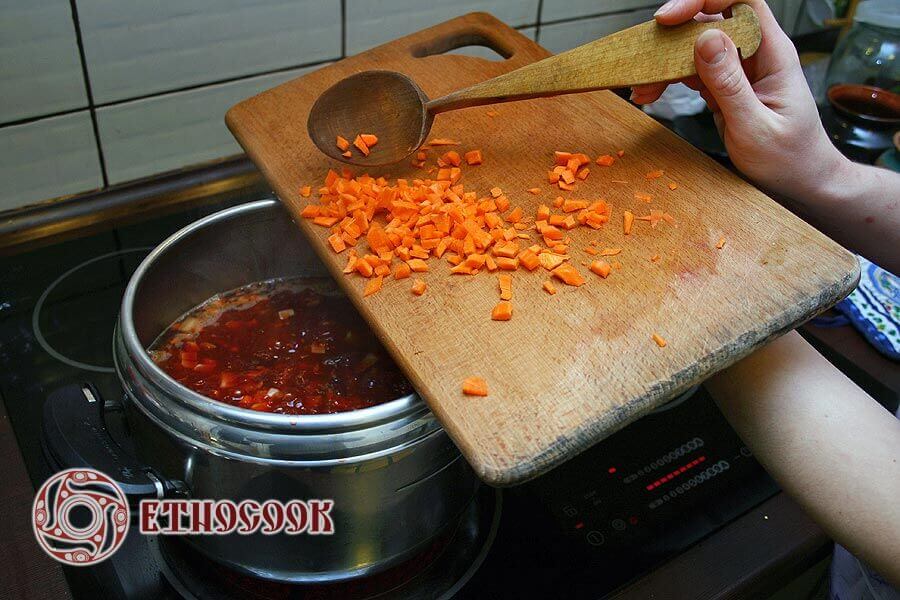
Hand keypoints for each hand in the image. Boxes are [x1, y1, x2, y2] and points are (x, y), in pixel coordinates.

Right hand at [631, 0, 845, 200]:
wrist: (800, 181)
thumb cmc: (788, 158)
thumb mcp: (755, 126)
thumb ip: (730, 84)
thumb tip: (705, 39)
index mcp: (773, 53)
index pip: (742, 2)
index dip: (705, 1)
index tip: (670, 19)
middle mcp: (755, 54)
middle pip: (711, 20)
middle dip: (674, 36)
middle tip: (645, 60)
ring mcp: (739, 69)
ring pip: (696, 47)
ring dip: (666, 62)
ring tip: (643, 87)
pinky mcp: (724, 85)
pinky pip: (692, 71)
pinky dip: (669, 80)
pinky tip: (652, 93)